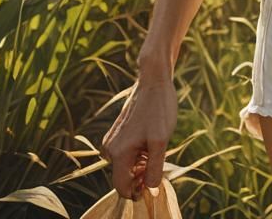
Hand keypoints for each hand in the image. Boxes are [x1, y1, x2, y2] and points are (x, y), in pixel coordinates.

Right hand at [100, 67, 177, 200]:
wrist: (154, 81)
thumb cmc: (159, 109)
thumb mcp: (161, 141)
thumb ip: (154, 168)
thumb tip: (148, 188)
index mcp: (118, 153)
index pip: (122, 188)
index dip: (138, 191)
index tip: (154, 178)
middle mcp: (110, 149)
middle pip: (124, 177)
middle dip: (141, 174)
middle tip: (158, 157)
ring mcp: (112, 140)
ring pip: (127, 165)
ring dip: (141, 162)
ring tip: (155, 144)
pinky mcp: (117, 133)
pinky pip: (127, 153)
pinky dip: (139, 152)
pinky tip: (150, 138)